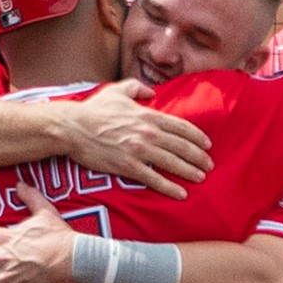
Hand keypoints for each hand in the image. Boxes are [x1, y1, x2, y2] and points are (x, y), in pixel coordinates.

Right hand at [62, 79, 212, 199]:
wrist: (73, 128)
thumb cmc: (93, 110)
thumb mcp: (117, 91)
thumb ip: (137, 88)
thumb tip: (151, 92)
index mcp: (148, 115)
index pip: (181, 127)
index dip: (197, 137)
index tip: (207, 144)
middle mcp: (148, 133)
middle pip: (181, 146)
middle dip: (199, 156)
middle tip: (209, 164)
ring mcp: (139, 150)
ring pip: (172, 163)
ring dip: (190, 171)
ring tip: (200, 177)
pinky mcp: (128, 166)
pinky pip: (154, 179)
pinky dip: (170, 187)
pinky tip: (181, 194)